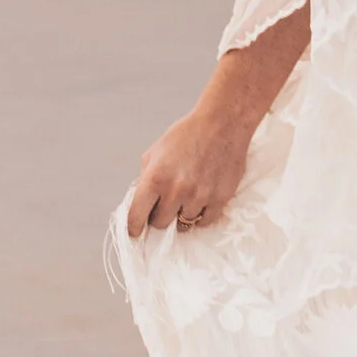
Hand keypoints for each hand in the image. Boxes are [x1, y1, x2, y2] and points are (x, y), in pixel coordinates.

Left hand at [126, 99, 257, 236]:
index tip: (135, 233)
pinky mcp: (219, 199)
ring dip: (181, 214)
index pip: (137, 215)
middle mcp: (176, 191)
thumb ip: (146, 178)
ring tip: (187, 196)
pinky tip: (200, 201)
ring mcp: (199, 197)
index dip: (134, 227)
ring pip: (183, 224)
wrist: (222, 124)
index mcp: (155, 178)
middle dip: (159, 216)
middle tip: (166, 205)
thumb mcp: (156, 152)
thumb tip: (141, 203)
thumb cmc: (187, 135)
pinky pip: (204, 222)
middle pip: (160, 223)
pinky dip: (200, 216)